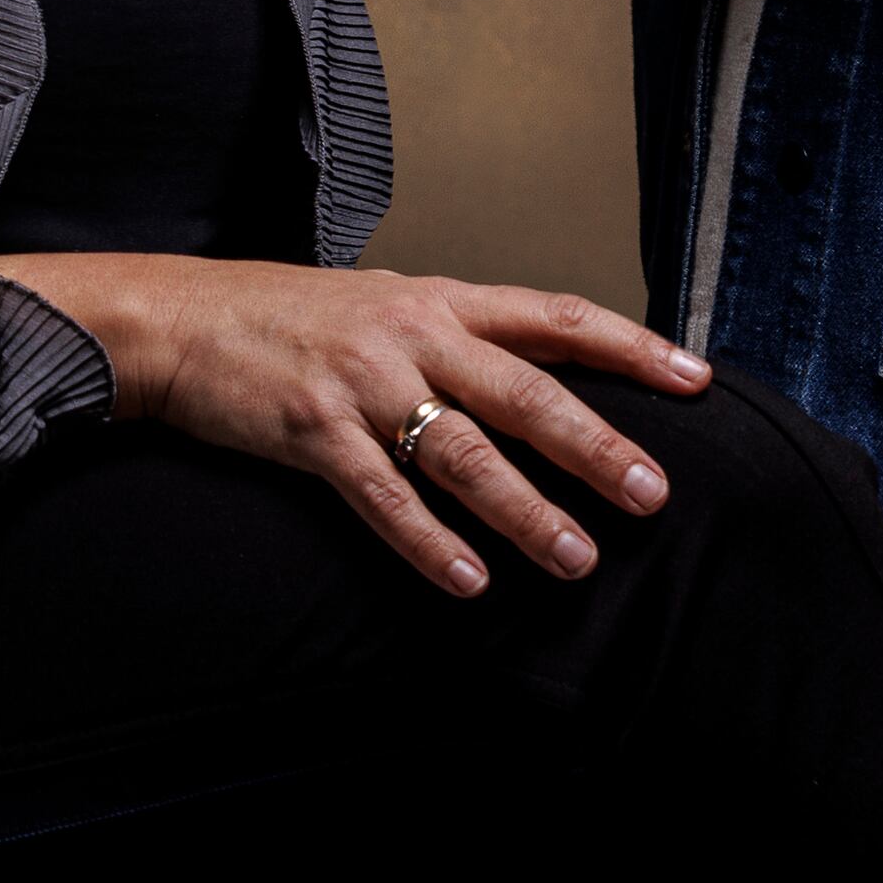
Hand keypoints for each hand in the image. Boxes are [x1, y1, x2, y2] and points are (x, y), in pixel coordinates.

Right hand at [0, 255, 711, 596]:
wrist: (186, 319)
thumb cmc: (303, 319)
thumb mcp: (395, 306)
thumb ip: (468, 338)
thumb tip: (556, 376)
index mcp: (445, 300)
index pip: (558, 317)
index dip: (630, 348)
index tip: (696, 380)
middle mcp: (414, 334)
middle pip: (525, 392)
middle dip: (595, 446)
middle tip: (654, 493)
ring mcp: (363, 384)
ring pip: (462, 453)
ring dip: (525, 511)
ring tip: (577, 559)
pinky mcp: (313, 433)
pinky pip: (383, 497)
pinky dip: (429, 543)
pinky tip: (470, 583)